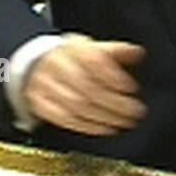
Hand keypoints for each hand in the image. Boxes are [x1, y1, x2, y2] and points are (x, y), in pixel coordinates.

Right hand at [23, 34, 146, 135]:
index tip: (131, 88)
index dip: (113, 76)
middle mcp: (55, 64)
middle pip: (87, 87)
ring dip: (104, 117)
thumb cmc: (71, 58)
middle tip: (134, 111)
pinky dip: (88, 126)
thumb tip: (138, 53)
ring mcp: (45, 85)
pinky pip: (65, 119)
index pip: (93, 60)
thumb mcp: (92, 47)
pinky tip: (105, 128)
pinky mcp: (40, 103)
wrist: (38, 65)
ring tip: (123, 122)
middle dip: (115, 103)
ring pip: (77, 105)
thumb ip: (116, 51)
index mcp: (71, 47)